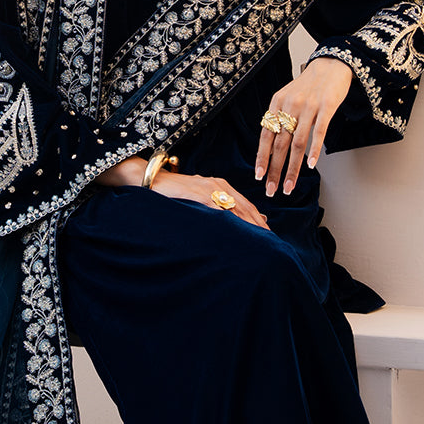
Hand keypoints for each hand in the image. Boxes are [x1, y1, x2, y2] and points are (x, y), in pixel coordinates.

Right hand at [94, 156, 268, 228]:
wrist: (152, 179)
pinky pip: (219, 210)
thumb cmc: (174, 191)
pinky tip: (239, 233)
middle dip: (260, 226)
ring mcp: (209, 189)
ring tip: (261, 242)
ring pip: (236, 210)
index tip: (269, 236)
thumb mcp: (198, 197)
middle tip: (272, 244)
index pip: (246, 206)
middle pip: (246, 208)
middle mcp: (219, 185)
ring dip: (250, 226)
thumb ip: (216, 206)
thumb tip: (234, 220)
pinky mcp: (199, 194)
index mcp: (221, 186)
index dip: (258, 221)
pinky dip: (231, 222)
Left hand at [254, 57, 352, 196]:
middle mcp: (290, 105)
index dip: (262, 157)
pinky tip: (312, 165)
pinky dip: (314, 150)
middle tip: (271, 189)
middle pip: (279, 144)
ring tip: (289, 186)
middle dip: (274, 170)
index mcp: (277, 104)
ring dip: (293, 168)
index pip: (266, 135)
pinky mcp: (327, 106)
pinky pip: (319, 131)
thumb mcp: (288, 98)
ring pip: (297, 142)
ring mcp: (309, 106)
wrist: (331, 64)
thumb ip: (279, 118)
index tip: (259, 176)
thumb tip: (270, 147)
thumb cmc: (309, 85)